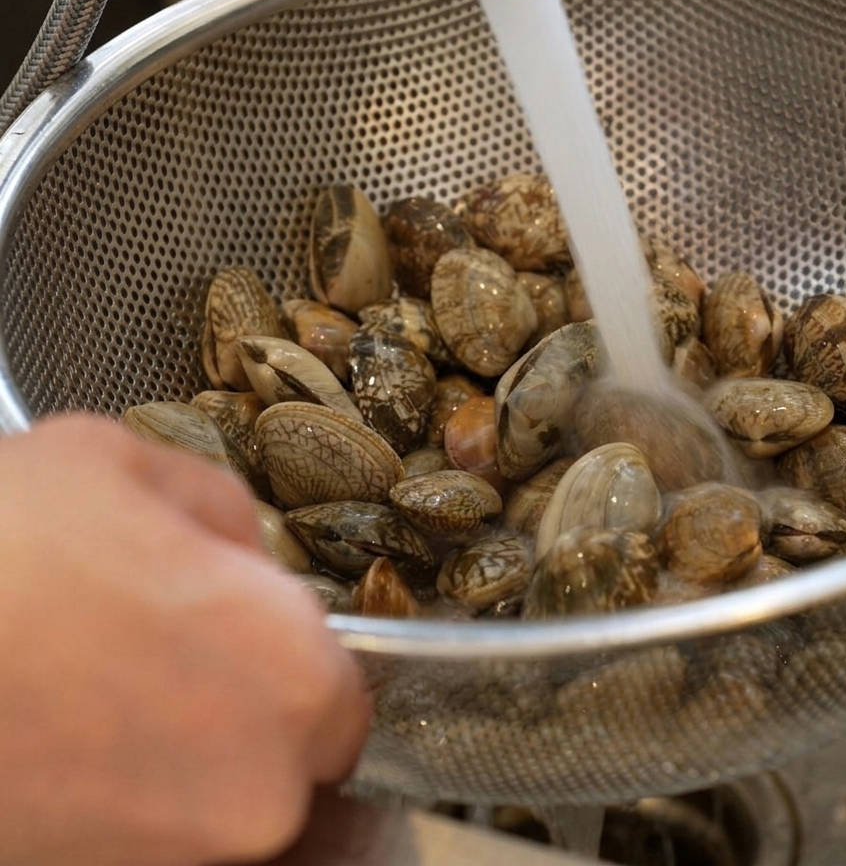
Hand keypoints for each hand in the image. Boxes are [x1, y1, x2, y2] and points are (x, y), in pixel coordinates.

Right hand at [0, 413, 370, 865]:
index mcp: (295, 678)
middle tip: (147, 667)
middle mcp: (254, 798)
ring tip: (87, 699)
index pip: (340, 703)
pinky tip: (54, 744)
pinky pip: (131, 843)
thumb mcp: (122, 468)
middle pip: (276, 770)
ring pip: (203, 817)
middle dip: (227, 717)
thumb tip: (242, 559)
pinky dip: (107, 808)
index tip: (235, 648)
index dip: (285, 669)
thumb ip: (220, 512)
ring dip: (164, 767)